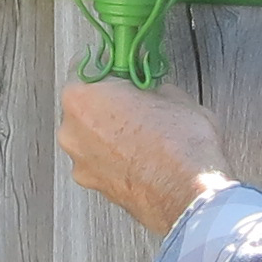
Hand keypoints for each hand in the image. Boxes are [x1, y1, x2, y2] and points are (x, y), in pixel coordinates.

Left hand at [58, 77, 238, 237]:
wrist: (190, 194)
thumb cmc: (179, 146)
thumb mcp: (174, 96)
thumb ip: (152, 89)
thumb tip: (153, 93)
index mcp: (82, 99)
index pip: (84, 68)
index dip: (108, 67)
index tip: (120, 67)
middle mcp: (71, 132)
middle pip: (84, 106)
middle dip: (108, 103)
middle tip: (137, 101)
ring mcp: (81, 164)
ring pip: (91, 138)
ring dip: (111, 133)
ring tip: (145, 133)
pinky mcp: (96, 187)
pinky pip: (102, 162)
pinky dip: (117, 158)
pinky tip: (143, 156)